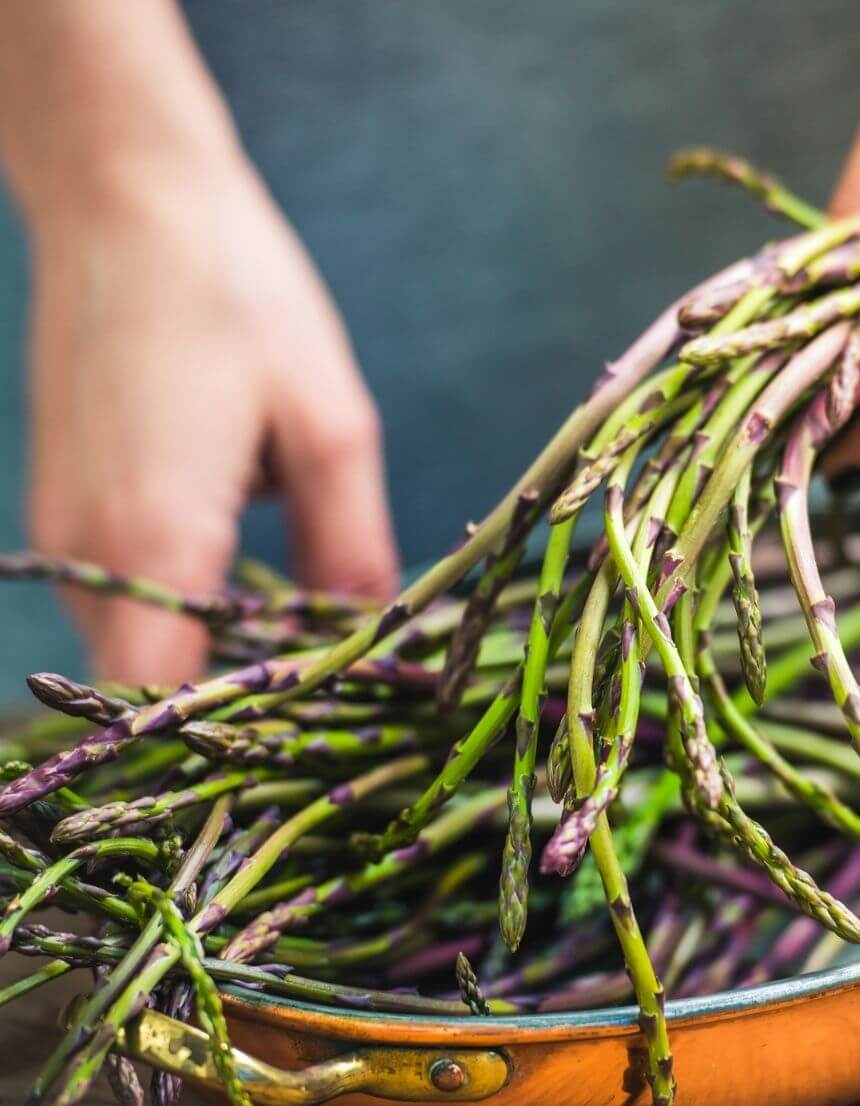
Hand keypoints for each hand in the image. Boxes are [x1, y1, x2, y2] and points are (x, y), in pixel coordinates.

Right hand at [27, 161, 397, 683]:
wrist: (128, 195)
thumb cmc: (239, 295)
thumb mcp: (331, 424)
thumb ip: (350, 544)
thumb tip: (371, 631)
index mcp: (159, 535)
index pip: (176, 699)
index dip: (246, 729)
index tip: (319, 723)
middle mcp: (90, 548)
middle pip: (154, 684)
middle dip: (237, 698)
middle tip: (327, 679)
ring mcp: (63, 528)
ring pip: (135, 646)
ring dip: (209, 653)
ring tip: (297, 629)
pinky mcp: (61, 503)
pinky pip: (122, 599)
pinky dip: (180, 610)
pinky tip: (243, 576)